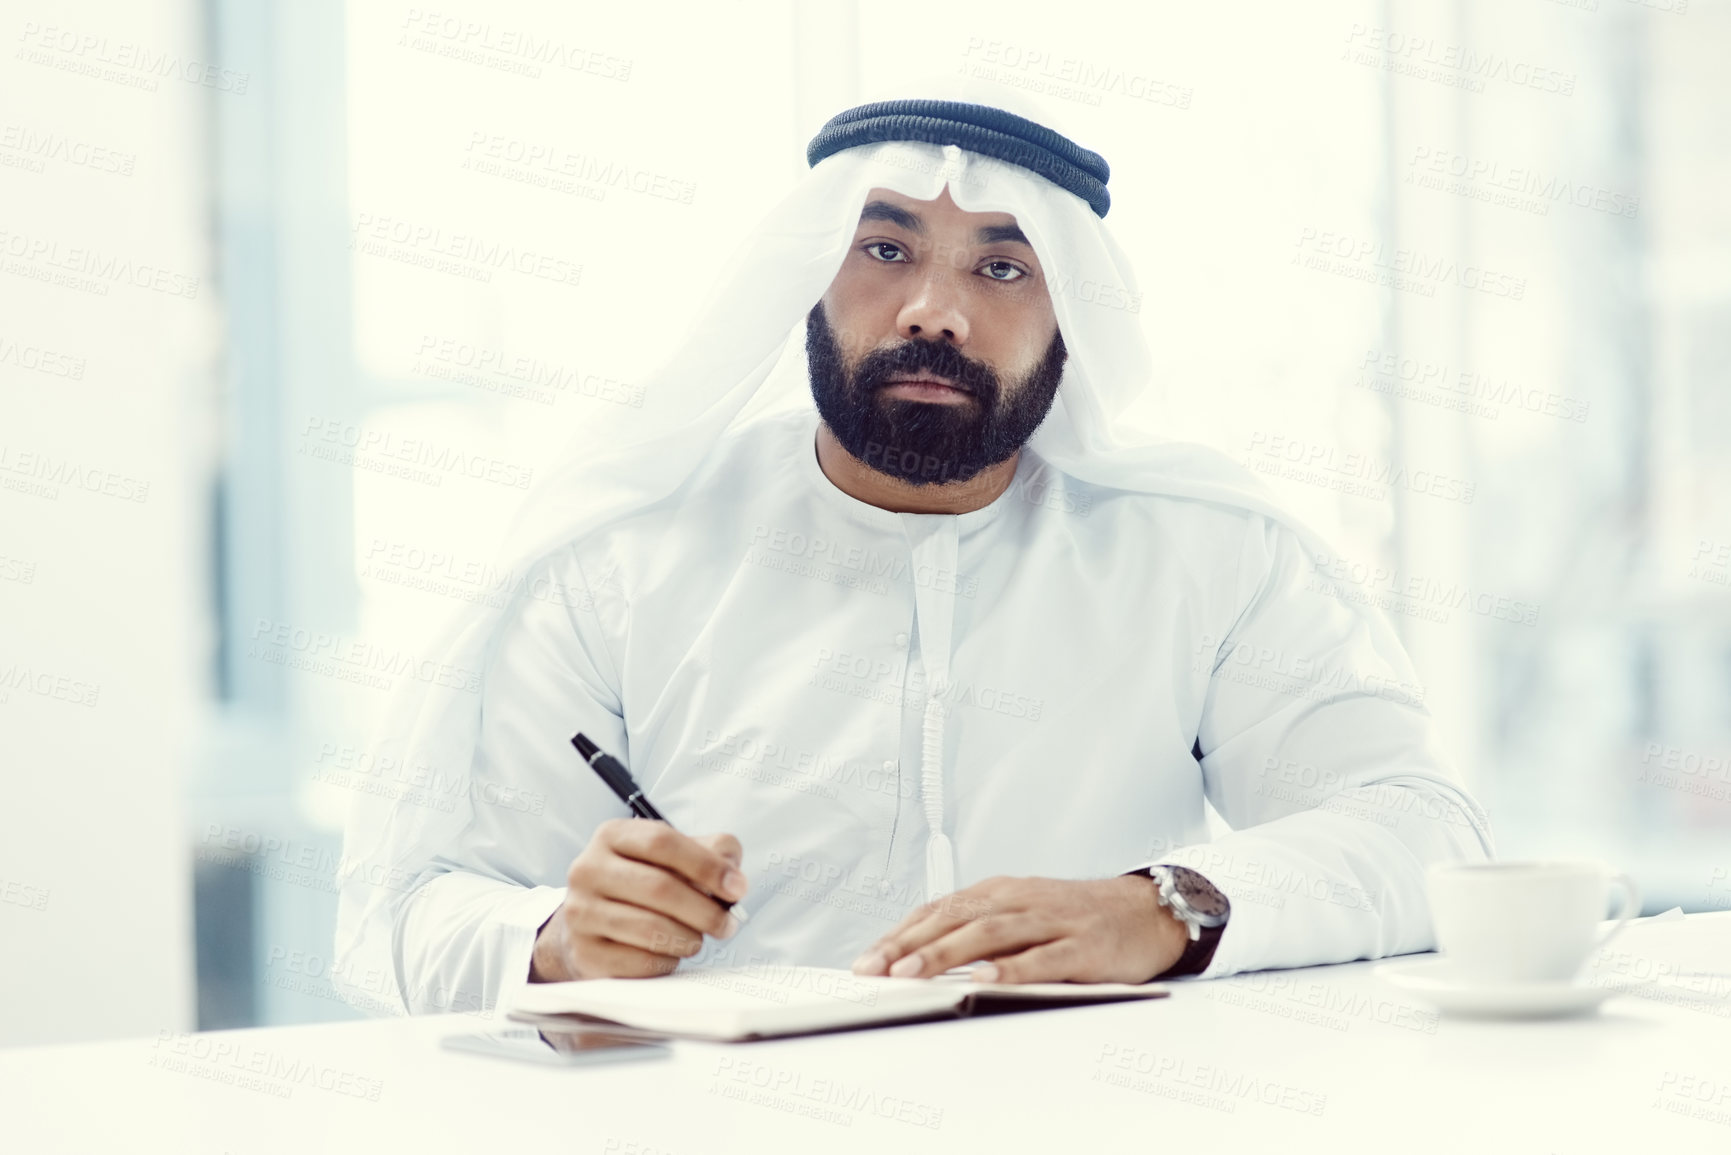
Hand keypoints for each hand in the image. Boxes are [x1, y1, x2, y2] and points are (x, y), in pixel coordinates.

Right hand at [530, 820, 747, 981]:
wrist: (591, 923)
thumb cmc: (644, 884)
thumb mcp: (674, 856)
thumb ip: (711, 852)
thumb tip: (732, 876)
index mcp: (613, 836)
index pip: (662, 842)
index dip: (705, 865)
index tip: (737, 888)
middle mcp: (588, 869)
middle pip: (659, 888)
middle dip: (705, 910)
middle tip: (728, 925)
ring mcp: (581, 912)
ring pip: (651, 928)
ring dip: (689, 938)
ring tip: (698, 938)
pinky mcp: (585, 952)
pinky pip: (640, 961)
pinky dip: (667, 960)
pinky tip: (669, 953)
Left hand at [850, 875, 1188, 983]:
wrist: (1147, 912)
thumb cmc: (1076, 918)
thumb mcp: (1023, 914)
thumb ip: (980, 931)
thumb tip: (921, 959)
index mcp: (1000, 892)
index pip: (939, 910)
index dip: (900, 933)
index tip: (866, 960)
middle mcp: (1020, 899)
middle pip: (955, 919)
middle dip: (909, 944)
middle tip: (874, 968)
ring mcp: (1051, 920)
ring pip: (989, 934)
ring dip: (946, 953)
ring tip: (912, 973)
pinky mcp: (1082, 946)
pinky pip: (1042, 958)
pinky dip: (1011, 969)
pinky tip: (984, 979)